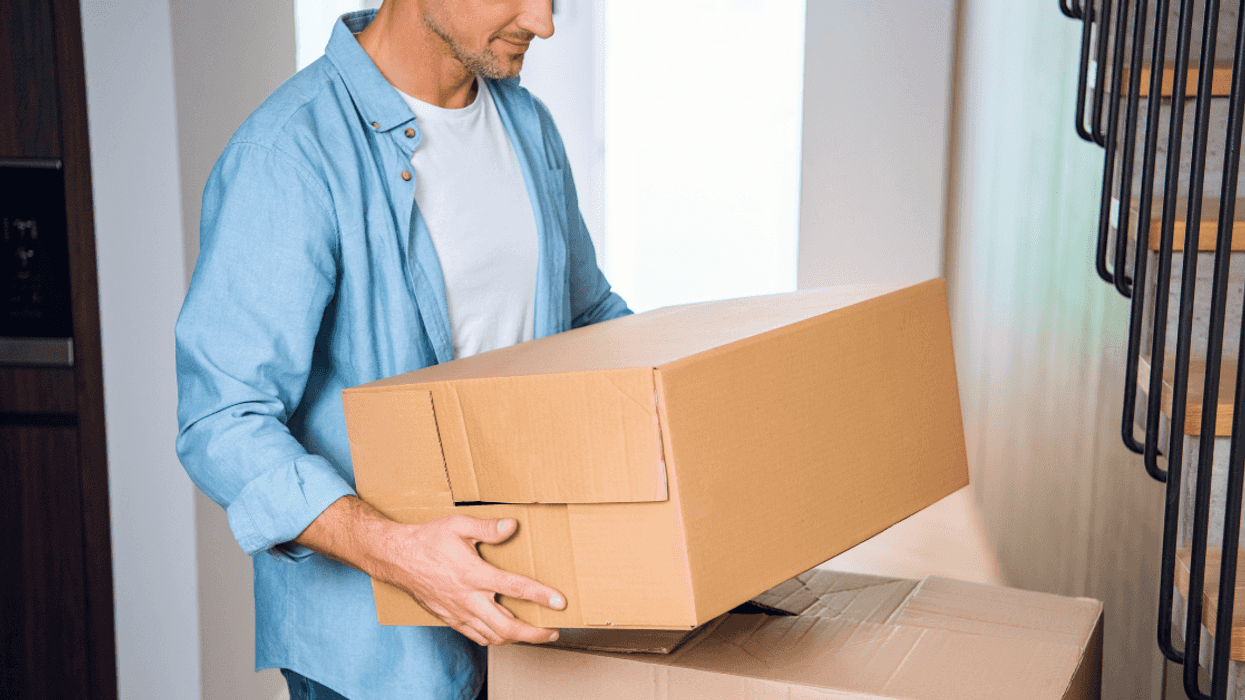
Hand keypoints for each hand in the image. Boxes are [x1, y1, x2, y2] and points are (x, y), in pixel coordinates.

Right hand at [293, 497, 565, 646]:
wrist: (396, 558)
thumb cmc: (428, 539)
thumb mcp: (458, 525)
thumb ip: (487, 528)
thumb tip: (513, 526)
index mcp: (473, 573)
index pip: (514, 587)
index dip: (540, 596)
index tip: (560, 602)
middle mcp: (467, 598)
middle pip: (506, 626)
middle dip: (533, 633)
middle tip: (553, 631)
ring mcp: (457, 612)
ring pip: (492, 636)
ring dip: (516, 638)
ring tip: (535, 634)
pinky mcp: (450, 618)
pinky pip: (476, 636)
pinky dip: (495, 638)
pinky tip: (504, 632)